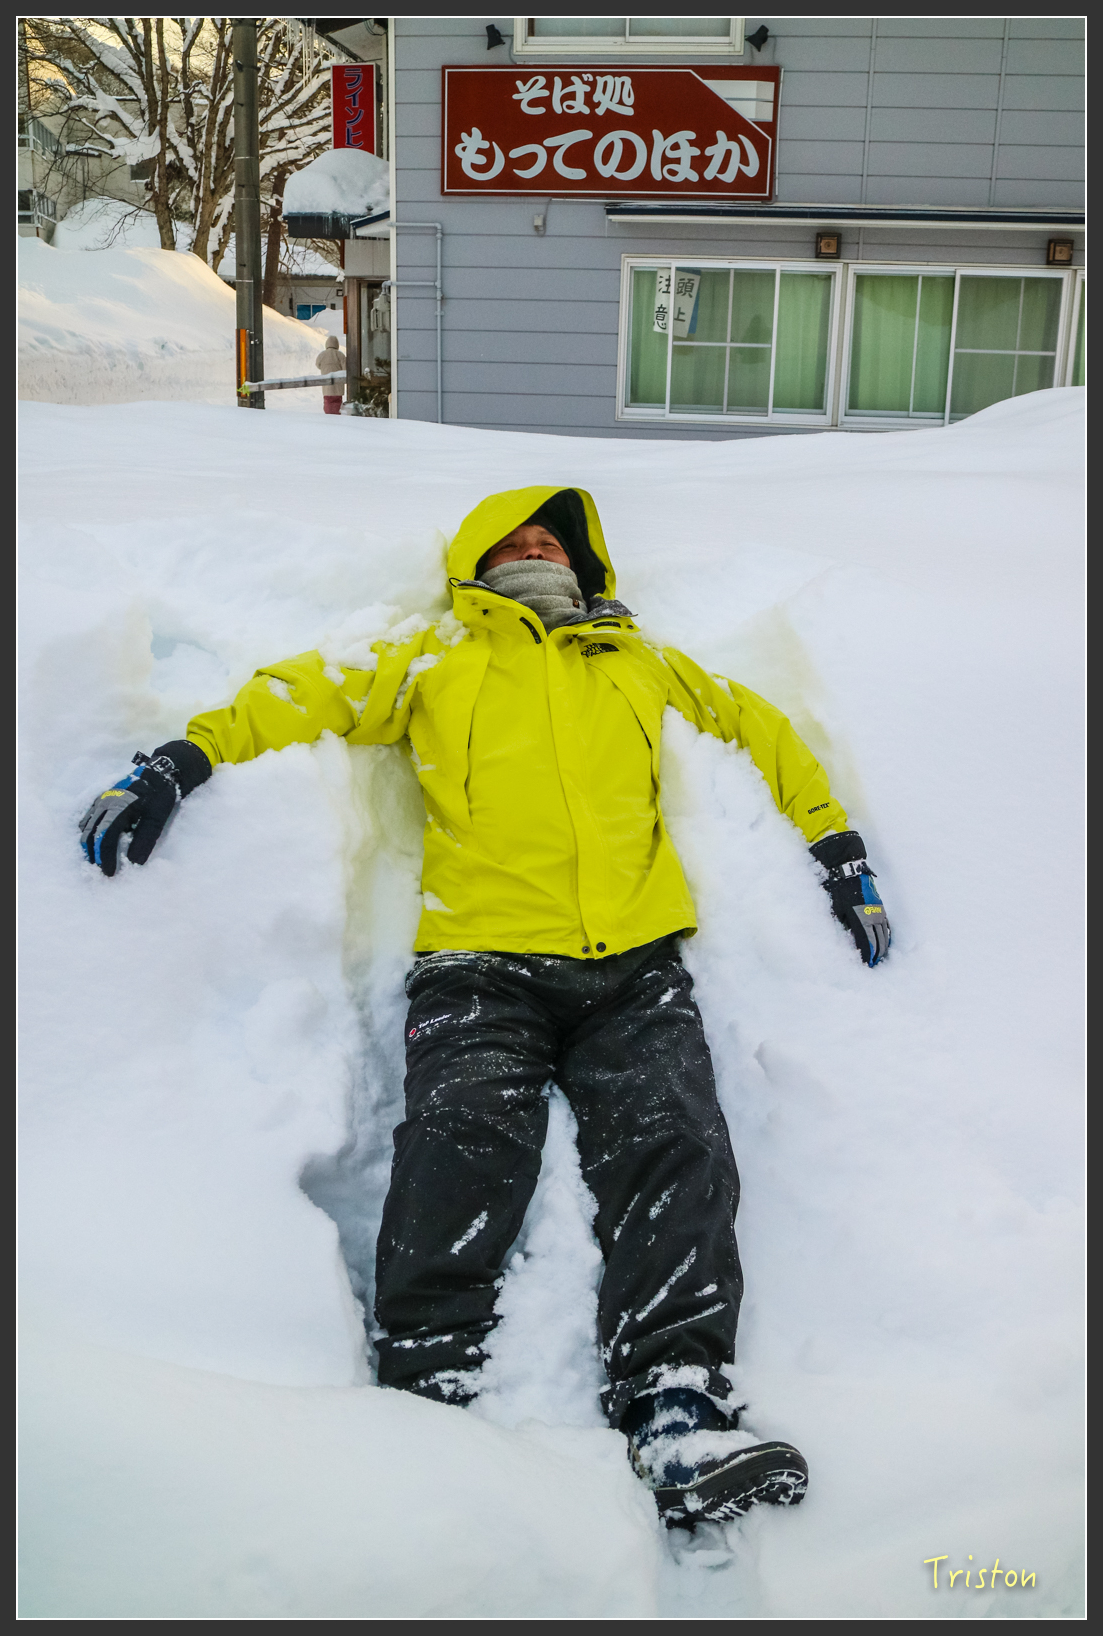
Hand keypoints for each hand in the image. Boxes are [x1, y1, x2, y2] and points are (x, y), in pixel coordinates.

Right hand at [79, 739, 209, 876]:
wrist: (159, 772)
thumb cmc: (160, 795)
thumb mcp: (157, 817)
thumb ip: (145, 839)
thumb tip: (134, 862)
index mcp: (118, 807)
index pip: (106, 837)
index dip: (106, 857)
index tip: (109, 873)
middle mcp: (105, 802)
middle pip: (92, 833)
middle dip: (94, 854)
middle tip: (101, 870)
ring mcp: (101, 799)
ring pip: (87, 826)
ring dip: (89, 844)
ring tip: (95, 860)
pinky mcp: (101, 798)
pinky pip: (88, 818)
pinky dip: (89, 832)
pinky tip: (94, 842)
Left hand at [809, 830, 890, 966]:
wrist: (847, 867)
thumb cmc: (836, 887)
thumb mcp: (833, 908)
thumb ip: (840, 925)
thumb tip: (845, 940)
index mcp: (860, 917)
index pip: (867, 942)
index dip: (867, 955)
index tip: (866, 965)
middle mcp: (872, 915)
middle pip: (879, 940)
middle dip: (876, 954)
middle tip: (873, 965)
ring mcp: (878, 909)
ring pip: (884, 933)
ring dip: (882, 946)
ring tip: (879, 957)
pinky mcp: (879, 904)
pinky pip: (886, 923)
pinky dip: (885, 934)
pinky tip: (884, 940)